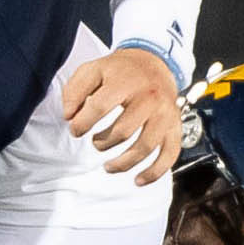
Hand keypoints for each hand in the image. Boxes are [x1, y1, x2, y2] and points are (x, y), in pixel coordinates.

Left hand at [61, 47, 181, 185]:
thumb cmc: (120, 71)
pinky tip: (139, 180)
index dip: (82, 123)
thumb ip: (75, 91)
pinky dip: (155, 172)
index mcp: (125, 82)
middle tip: (95, 142)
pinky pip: (169, 154)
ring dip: (123, 163)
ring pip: (145, 147)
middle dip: (103, 142)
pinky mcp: (175, 126)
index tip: (75, 130)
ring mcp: (164, 114)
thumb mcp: (92, 70)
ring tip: (108, 166)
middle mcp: (149, 98)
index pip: (99, 107)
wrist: (155, 63)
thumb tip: (68, 116)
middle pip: (123, 131)